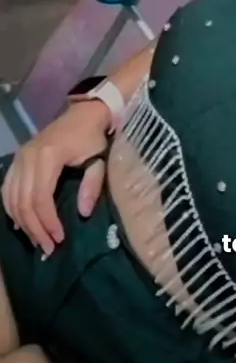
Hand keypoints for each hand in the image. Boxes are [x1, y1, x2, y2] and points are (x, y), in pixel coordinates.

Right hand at [1, 100, 110, 254]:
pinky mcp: (17, 160)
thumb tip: (83, 213)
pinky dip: (12, 209)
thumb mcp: (99, 160)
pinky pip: (7, 189)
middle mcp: (28, 157)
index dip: (47, 221)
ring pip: (11, 198)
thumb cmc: (94, 138)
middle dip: (35, 228)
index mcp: (48, 156)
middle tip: (48, 248)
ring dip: (23, 223)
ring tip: (38, 240)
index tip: (59, 239)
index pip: (40, 197)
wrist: (84, 114)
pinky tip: (21, 224)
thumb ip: (92, 186)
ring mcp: (19, 158)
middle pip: (23, 201)